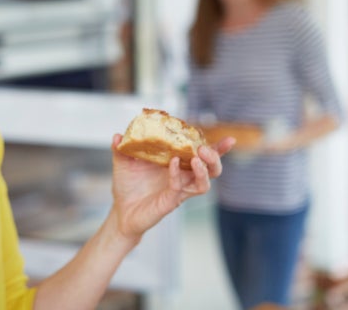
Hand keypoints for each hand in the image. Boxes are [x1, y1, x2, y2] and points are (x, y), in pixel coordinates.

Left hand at [109, 136, 233, 241]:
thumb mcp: (124, 163)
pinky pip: (180, 187)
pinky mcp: (170, 201)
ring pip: (204, 182)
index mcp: (179, 165)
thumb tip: (117, 136)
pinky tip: (173, 163)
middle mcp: (184, 178)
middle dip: (215, 157)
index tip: (230, 140)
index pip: (203, 156)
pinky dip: (178, 174)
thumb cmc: (128, 187)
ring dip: (204, 168)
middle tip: (205, 148)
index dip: (218, 149)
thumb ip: (121, 148)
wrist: (120, 212)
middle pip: (212, 169)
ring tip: (198, 156)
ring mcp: (179, 190)